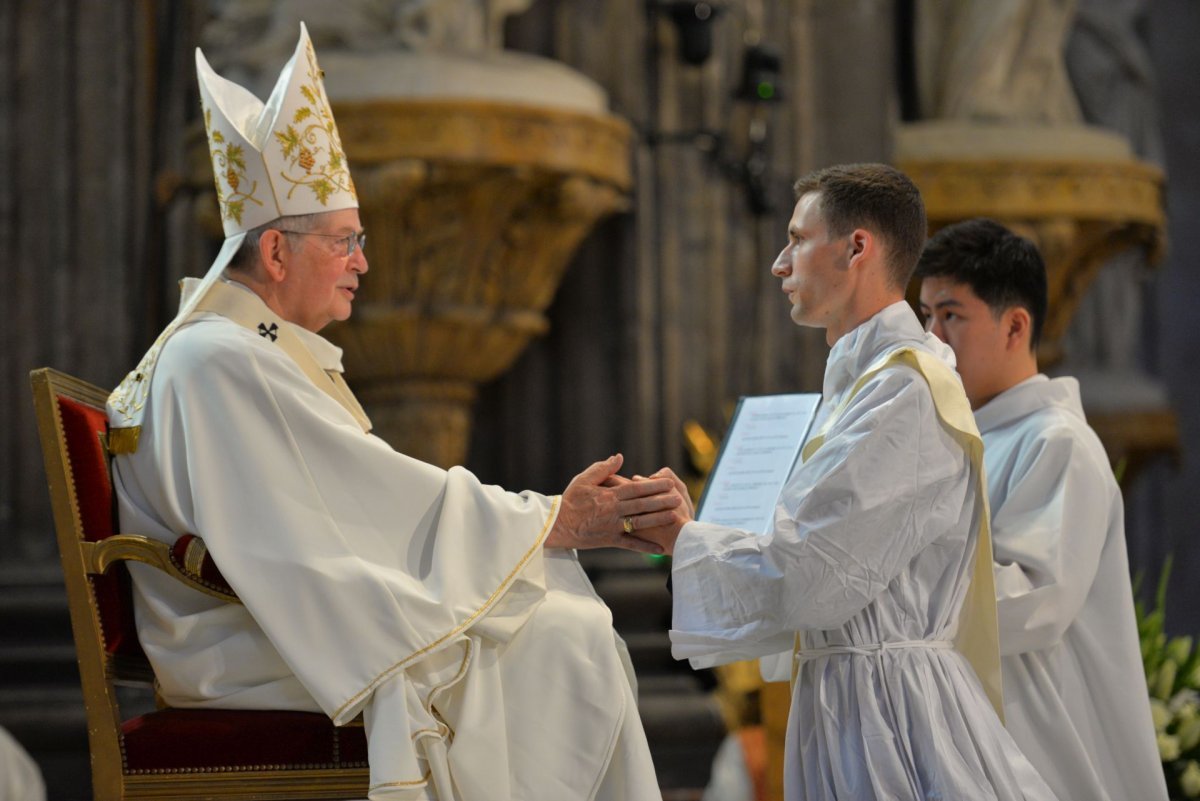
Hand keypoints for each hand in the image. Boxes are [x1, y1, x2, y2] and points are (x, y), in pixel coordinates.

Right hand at [546, 454, 681, 553]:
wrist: (556, 525)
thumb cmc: (570, 500)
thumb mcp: (584, 479)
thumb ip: (603, 468)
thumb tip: (620, 457)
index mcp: (609, 495)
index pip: (636, 488)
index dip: (654, 485)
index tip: (669, 482)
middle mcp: (613, 510)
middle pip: (642, 505)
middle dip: (662, 501)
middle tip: (679, 497)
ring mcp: (612, 526)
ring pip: (640, 522)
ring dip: (658, 519)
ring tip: (675, 516)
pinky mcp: (610, 540)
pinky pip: (631, 544)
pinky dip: (645, 546)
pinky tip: (660, 548)